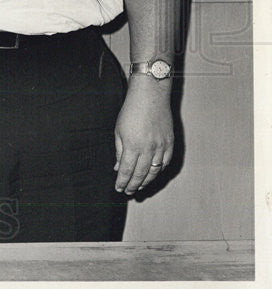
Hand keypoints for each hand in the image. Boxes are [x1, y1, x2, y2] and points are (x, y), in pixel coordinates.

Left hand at [113, 76, 173, 193]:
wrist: (150, 97)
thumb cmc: (131, 111)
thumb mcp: (119, 131)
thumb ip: (119, 151)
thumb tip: (118, 168)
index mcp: (132, 146)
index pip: (127, 171)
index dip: (123, 182)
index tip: (119, 189)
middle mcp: (148, 149)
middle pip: (140, 174)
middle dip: (133, 185)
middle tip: (128, 192)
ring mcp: (161, 147)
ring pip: (154, 171)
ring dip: (146, 181)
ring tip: (139, 187)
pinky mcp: (170, 143)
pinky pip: (165, 163)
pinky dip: (158, 171)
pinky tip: (152, 174)